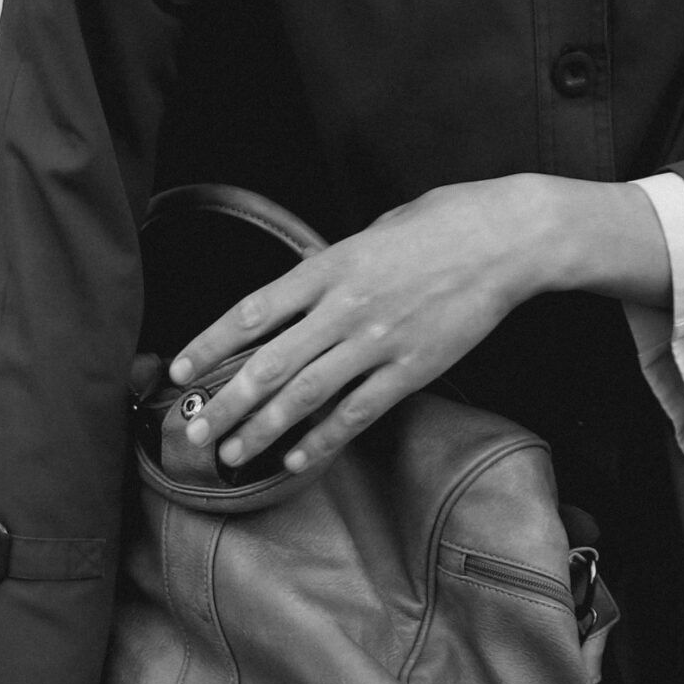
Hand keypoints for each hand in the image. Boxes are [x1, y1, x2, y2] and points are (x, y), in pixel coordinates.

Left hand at [168, 175, 669, 478]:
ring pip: (305, 396)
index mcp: (329, 266)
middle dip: (224, 404)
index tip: (179, 370)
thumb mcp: (371, 232)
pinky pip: (357, 412)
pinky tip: (296, 460)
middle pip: (269, 364)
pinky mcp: (411, 369)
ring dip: (261, 430)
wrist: (504, 239)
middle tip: (192, 433)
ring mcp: (378, 342)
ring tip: (230, 455)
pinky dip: (322, 439)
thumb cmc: (439, 224)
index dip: (209, 344)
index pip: (252, 312)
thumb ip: (329, 266)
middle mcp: (345, 307)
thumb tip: (298, 294)